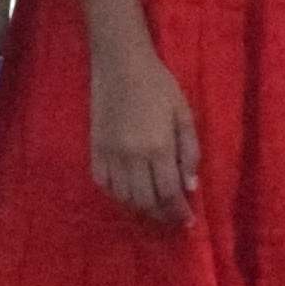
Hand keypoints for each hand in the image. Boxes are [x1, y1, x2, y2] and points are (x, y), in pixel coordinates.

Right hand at [86, 44, 200, 226]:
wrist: (120, 64)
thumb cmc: (158, 85)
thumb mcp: (183, 114)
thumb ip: (190, 151)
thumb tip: (190, 186)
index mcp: (158, 147)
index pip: (169, 192)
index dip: (178, 211)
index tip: (187, 221)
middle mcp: (132, 156)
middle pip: (145, 201)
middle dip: (161, 214)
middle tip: (172, 216)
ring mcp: (110, 154)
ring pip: (123, 197)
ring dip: (140, 206)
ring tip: (153, 205)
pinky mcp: (94, 149)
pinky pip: (103, 183)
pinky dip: (117, 194)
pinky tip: (129, 191)